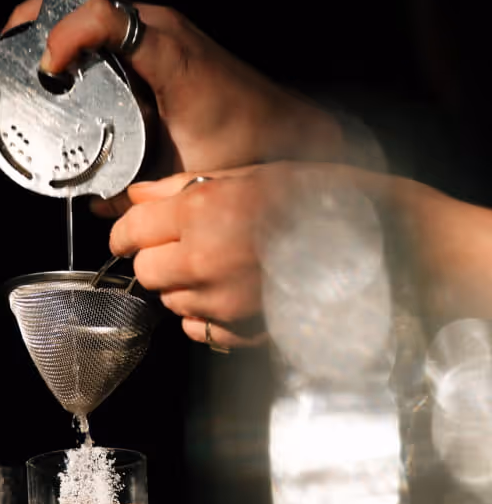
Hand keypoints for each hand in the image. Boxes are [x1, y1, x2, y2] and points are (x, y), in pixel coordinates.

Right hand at [3, 0, 345, 217]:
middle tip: (11, 54)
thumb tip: (95, 201)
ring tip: (29, 63)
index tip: (45, 66)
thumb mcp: (184, 169)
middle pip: (87, 4)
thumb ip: (135, 187)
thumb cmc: (246, 142)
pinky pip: (111, 33)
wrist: (286, 131)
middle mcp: (161, 33)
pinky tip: (67, 74)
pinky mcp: (161, 48)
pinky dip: (82, 44)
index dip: (63, 32)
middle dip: (42, 23)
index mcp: (167, 50)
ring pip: (97, 15)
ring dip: (59, 31)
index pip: (104, 15)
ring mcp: (161, 35)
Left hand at [111, 162, 491, 348]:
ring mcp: (225, 302)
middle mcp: (206, 261)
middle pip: (144, 271)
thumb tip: (138, 197)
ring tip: (213, 264)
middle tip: (175, 243)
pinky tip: (227, 292)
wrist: (379, 241)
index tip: (128, 232)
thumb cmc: (320, 196)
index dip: (124, 230)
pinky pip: (198, 329)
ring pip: (169, 301)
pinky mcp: (243, 330)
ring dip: (179, 285)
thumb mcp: (249, 173)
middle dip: (152, 257)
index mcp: (204, 212)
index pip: (132, 230)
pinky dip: (202, 313)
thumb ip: (183, 187)